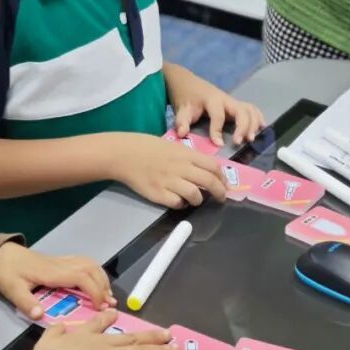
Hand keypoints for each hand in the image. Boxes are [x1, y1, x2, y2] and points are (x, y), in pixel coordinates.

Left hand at [0, 242, 115, 319]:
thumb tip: (40, 316)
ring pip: (89, 263)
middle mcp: (61, 264)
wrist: (0, 254)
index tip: (101, 306)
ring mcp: (61, 261)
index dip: (95, 291)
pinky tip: (95, 281)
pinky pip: (83, 262)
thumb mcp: (13, 290)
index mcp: (52, 273)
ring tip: (106, 294)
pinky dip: (94, 271)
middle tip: (108, 304)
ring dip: (101, 278)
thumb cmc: (7, 272)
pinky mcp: (59, 260)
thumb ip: (27, 303)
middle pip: (91, 269)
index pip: (82, 277)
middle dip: (103, 286)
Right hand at [34, 310, 177, 349]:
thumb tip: (60, 326)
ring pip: (140, 349)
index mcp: (83, 335)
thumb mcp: (46, 341)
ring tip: (174, 348)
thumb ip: (55, 332)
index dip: (108, 317)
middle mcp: (102, 342)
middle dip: (149, 335)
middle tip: (165, 333)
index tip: (115, 313)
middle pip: (130, 336)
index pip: (98, 323)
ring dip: (159, 349)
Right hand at [110, 133, 226, 207]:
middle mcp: (180, 167)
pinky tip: (179, 201)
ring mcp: (169, 181)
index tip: (225, 184)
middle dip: (219, 192)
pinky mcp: (158, 193)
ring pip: (195, 195)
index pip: (213, 166)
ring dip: (199, 200)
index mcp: (185, 154)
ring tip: (196, 200)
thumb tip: (206, 170)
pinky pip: (177, 203)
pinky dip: (182, 204)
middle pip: (209, 181)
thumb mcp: (173, 146)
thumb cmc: (148, 147)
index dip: (223, 177)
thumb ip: (189, 157)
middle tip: (221, 197)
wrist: (124, 154)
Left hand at [166, 63, 264, 145]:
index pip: (218, 115)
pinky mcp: (236, 104)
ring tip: (251, 138)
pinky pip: (251, 109)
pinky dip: (258, 118)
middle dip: (243, 126)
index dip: (218, 130)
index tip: (218, 144)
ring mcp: (233, 101)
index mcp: (212, 100)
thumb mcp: (181, 109)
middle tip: (239, 142)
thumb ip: (182, 121)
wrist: (187, 82)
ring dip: (254, 123)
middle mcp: (226, 99)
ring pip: (250, 109)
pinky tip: (262, 128)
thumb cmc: (185, 96)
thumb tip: (182, 134)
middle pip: (242, 110)